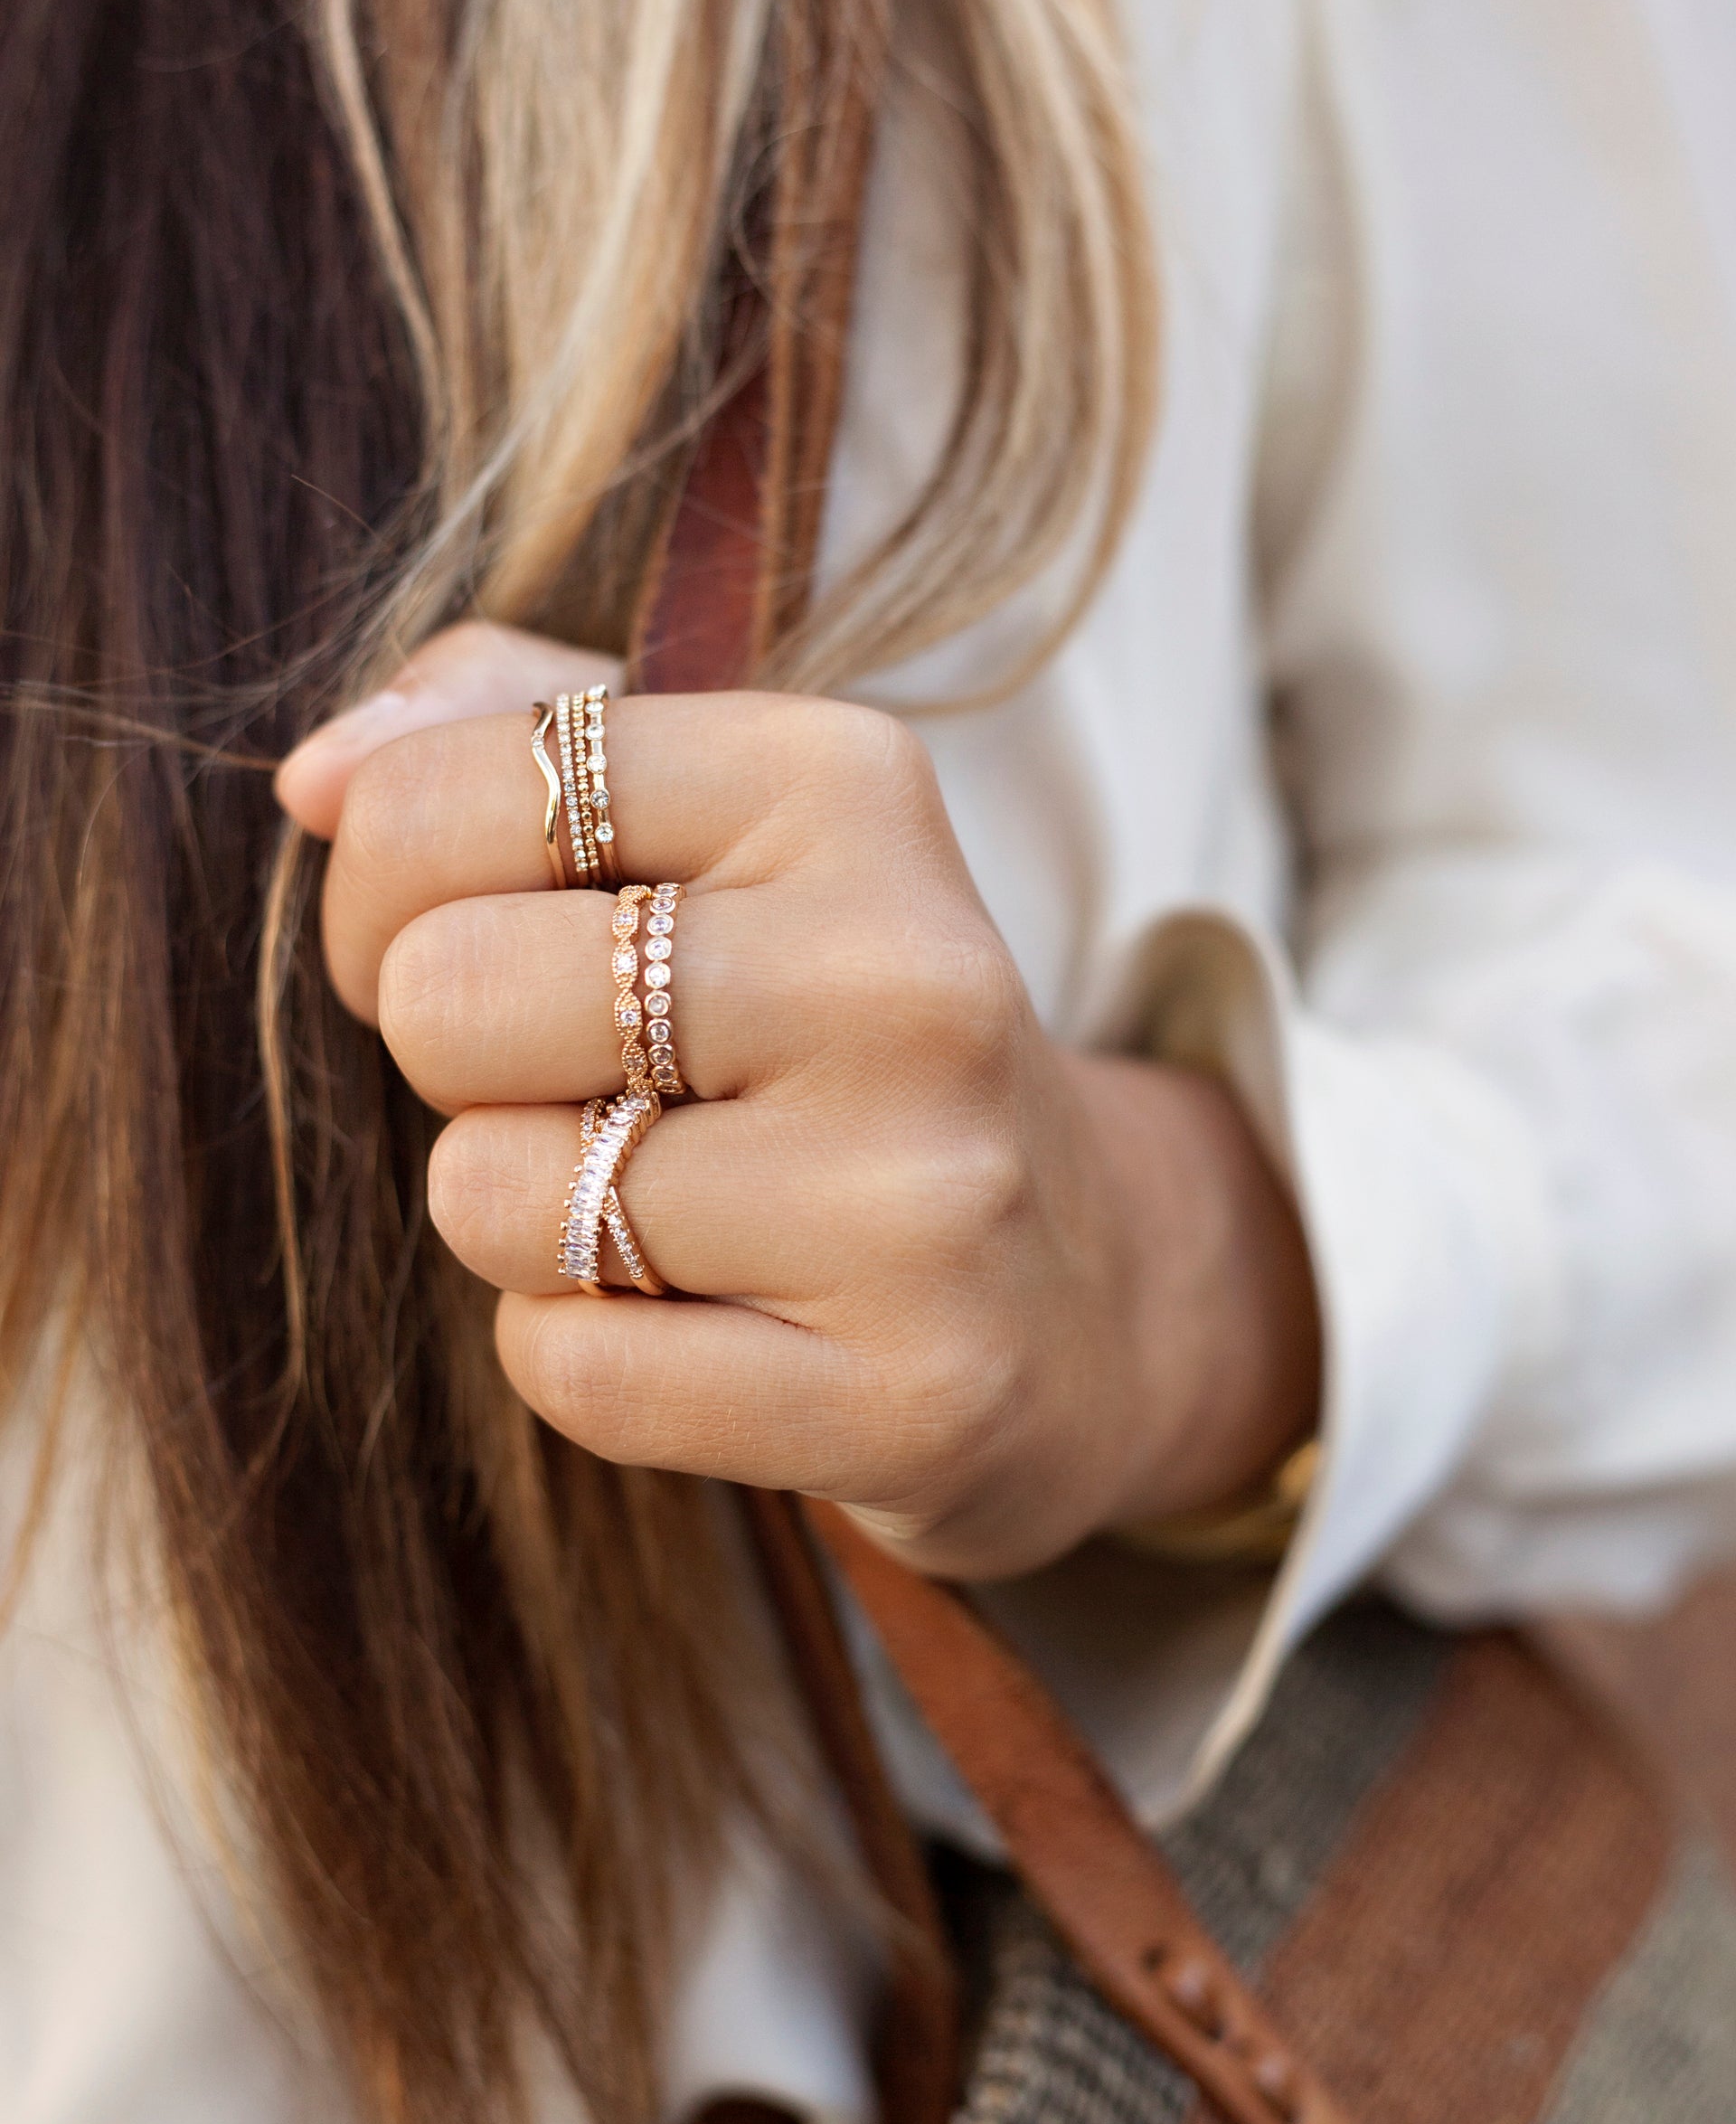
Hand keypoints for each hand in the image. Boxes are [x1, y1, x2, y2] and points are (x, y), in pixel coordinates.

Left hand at [277, 625, 1318, 1581]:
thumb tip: (316, 781)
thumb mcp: (715, 825)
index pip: (448, 794)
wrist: (1083, 1286)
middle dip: (461, 1058)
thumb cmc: (829, 1032)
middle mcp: (905, 975)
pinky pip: (568, 1370)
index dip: (389, 884)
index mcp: (846, 786)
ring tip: (666, 1202)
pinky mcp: (910, 1394)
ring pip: (494, 1198)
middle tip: (583, 1082)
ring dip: (525, 1217)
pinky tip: (710, 1322)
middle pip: (449, 995)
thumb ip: (510, 729)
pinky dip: (583, 1354)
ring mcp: (923, 1197)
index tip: (485, 932)